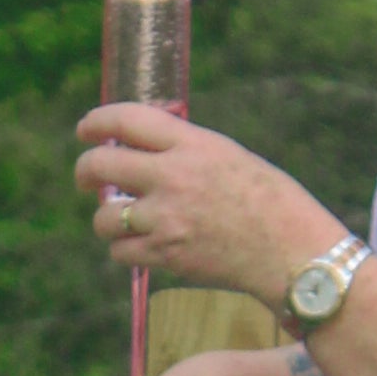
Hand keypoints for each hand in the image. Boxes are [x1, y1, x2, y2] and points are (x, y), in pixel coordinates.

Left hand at [76, 103, 321, 307]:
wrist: (292, 252)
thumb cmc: (271, 202)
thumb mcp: (229, 157)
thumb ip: (186, 150)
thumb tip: (144, 149)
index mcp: (192, 144)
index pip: (126, 120)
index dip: (96, 122)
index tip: (86, 130)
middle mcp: (173, 177)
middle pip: (99, 166)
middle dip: (84, 172)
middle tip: (86, 179)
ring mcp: (165, 218)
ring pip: (104, 217)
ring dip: (107, 219)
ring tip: (123, 221)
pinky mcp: (165, 255)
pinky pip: (119, 251)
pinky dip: (125, 249)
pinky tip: (141, 246)